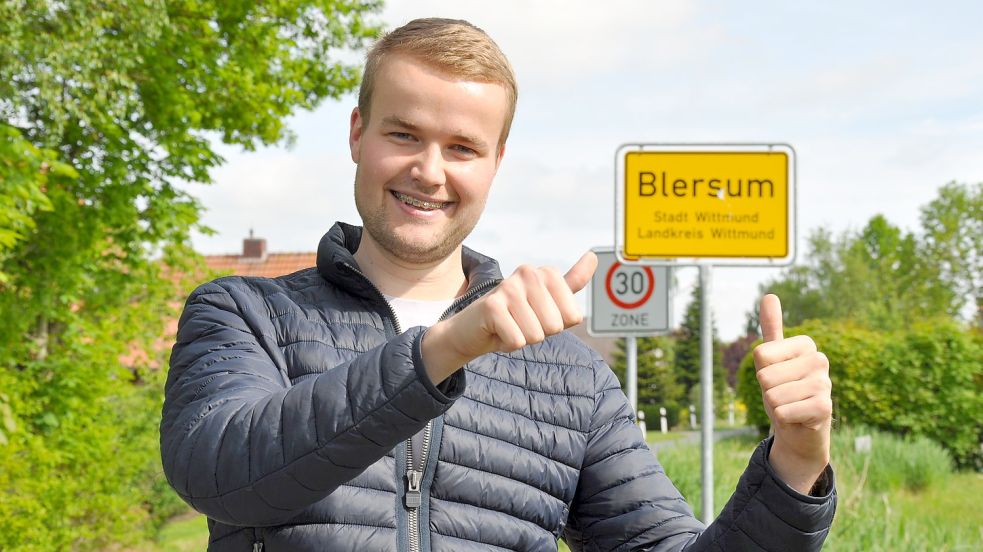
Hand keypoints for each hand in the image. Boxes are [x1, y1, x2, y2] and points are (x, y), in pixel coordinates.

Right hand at [422, 251, 597, 383]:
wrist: (474, 329)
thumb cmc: (516, 316)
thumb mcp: (548, 301)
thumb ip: (572, 281)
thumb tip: (594, 257)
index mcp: (546, 273)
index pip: (574, 316)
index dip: (557, 325)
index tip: (538, 316)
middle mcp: (528, 273)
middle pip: (556, 326)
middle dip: (540, 333)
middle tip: (521, 323)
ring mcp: (508, 287)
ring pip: (537, 335)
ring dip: (523, 338)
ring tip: (510, 326)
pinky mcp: (492, 306)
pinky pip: (518, 340)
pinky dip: (508, 344)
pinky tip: (498, 331)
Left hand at [753, 294, 831, 493]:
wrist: (800, 428)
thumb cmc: (784, 389)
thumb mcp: (772, 360)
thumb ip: (771, 329)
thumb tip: (769, 295)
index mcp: (806, 345)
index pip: (761, 355)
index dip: (762, 371)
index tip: (778, 376)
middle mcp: (819, 360)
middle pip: (765, 376)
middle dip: (768, 391)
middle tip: (784, 394)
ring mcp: (825, 384)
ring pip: (773, 396)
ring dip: (776, 407)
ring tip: (791, 406)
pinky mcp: (825, 408)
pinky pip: (783, 413)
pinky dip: (784, 420)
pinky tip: (798, 418)